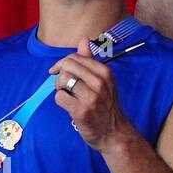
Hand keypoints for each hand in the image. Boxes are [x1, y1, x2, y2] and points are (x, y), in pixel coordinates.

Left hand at [49, 38, 132, 152]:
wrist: (114, 133)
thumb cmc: (106, 106)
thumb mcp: (103, 80)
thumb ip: (91, 60)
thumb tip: (84, 39)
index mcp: (104, 72)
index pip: (76, 57)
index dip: (63, 63)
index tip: (58, 71)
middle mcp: (99, 82)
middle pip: (68, 66)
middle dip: (60, 74)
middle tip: (63, 84)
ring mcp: (91, 97)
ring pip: (63, 80)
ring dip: (59, 87)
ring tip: (67, 95)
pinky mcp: (81, 111)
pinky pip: (60, 97)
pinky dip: (60, 100)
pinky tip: (68, 105)